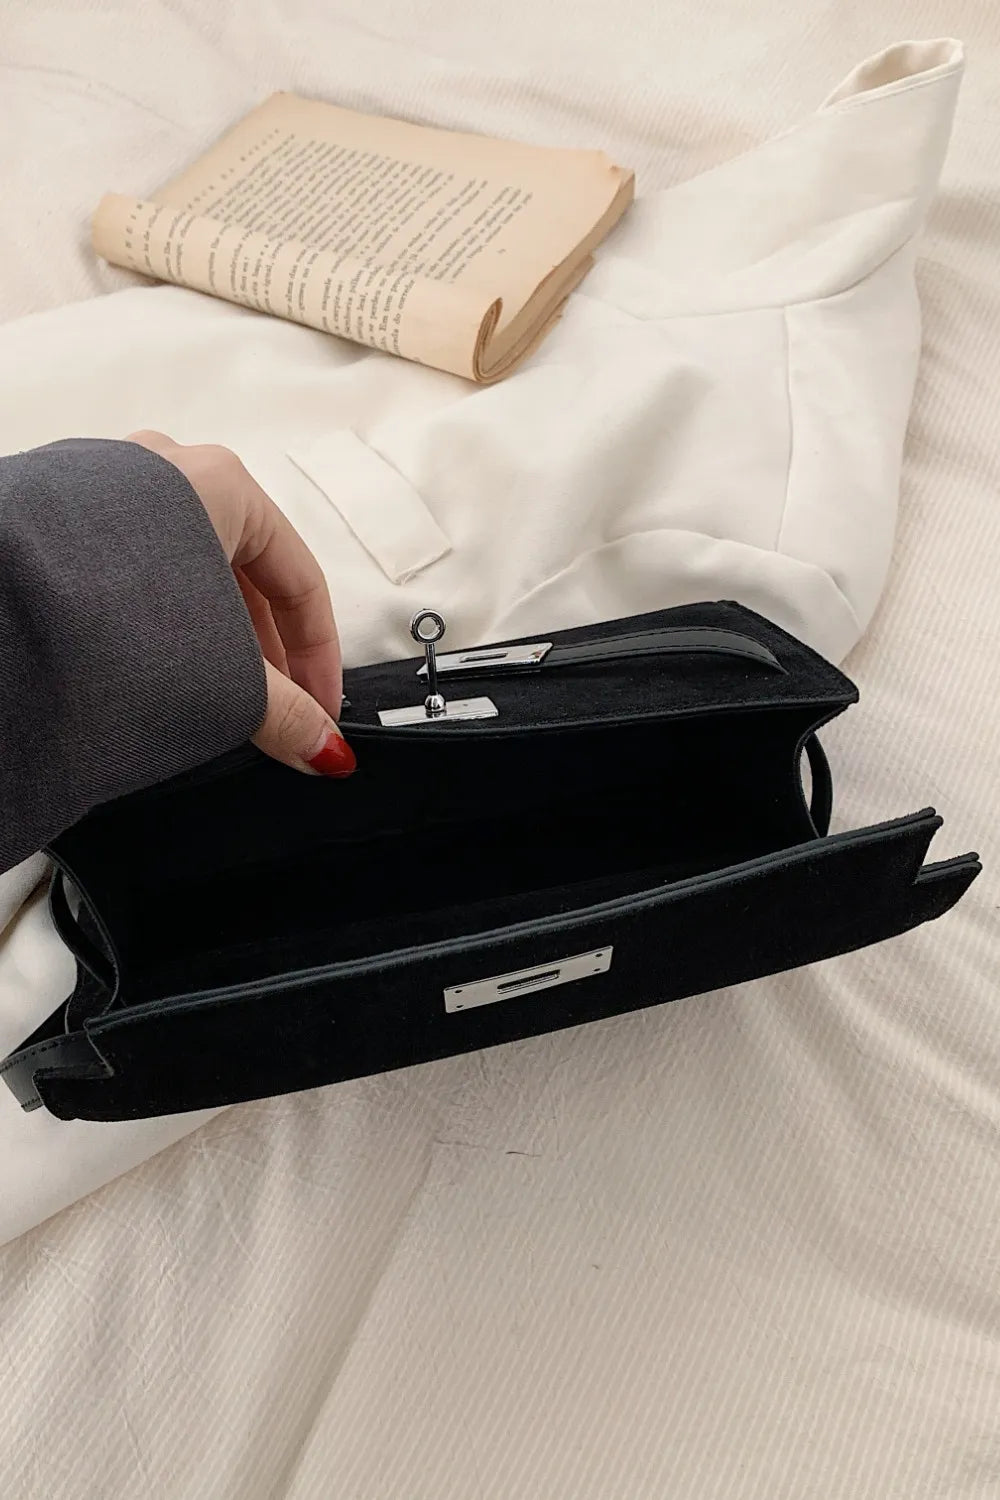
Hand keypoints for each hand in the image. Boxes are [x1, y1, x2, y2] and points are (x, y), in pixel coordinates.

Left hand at [127, 431, 354, 776]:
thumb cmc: (104, 615)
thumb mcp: (224, 678)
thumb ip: (286, 714)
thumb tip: (320, 746)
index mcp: (222, 482)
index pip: (301, 581)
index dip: (320, 660)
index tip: (320, 712)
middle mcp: (163, 469)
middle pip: (244, 576)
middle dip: (264, 655)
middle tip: (273, 715)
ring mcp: (103, 489)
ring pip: (185, 575)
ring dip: (210, 641)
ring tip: (209, 700)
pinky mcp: (57, 523)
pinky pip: (133, 576)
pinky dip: (158, 625)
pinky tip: (151, 672)